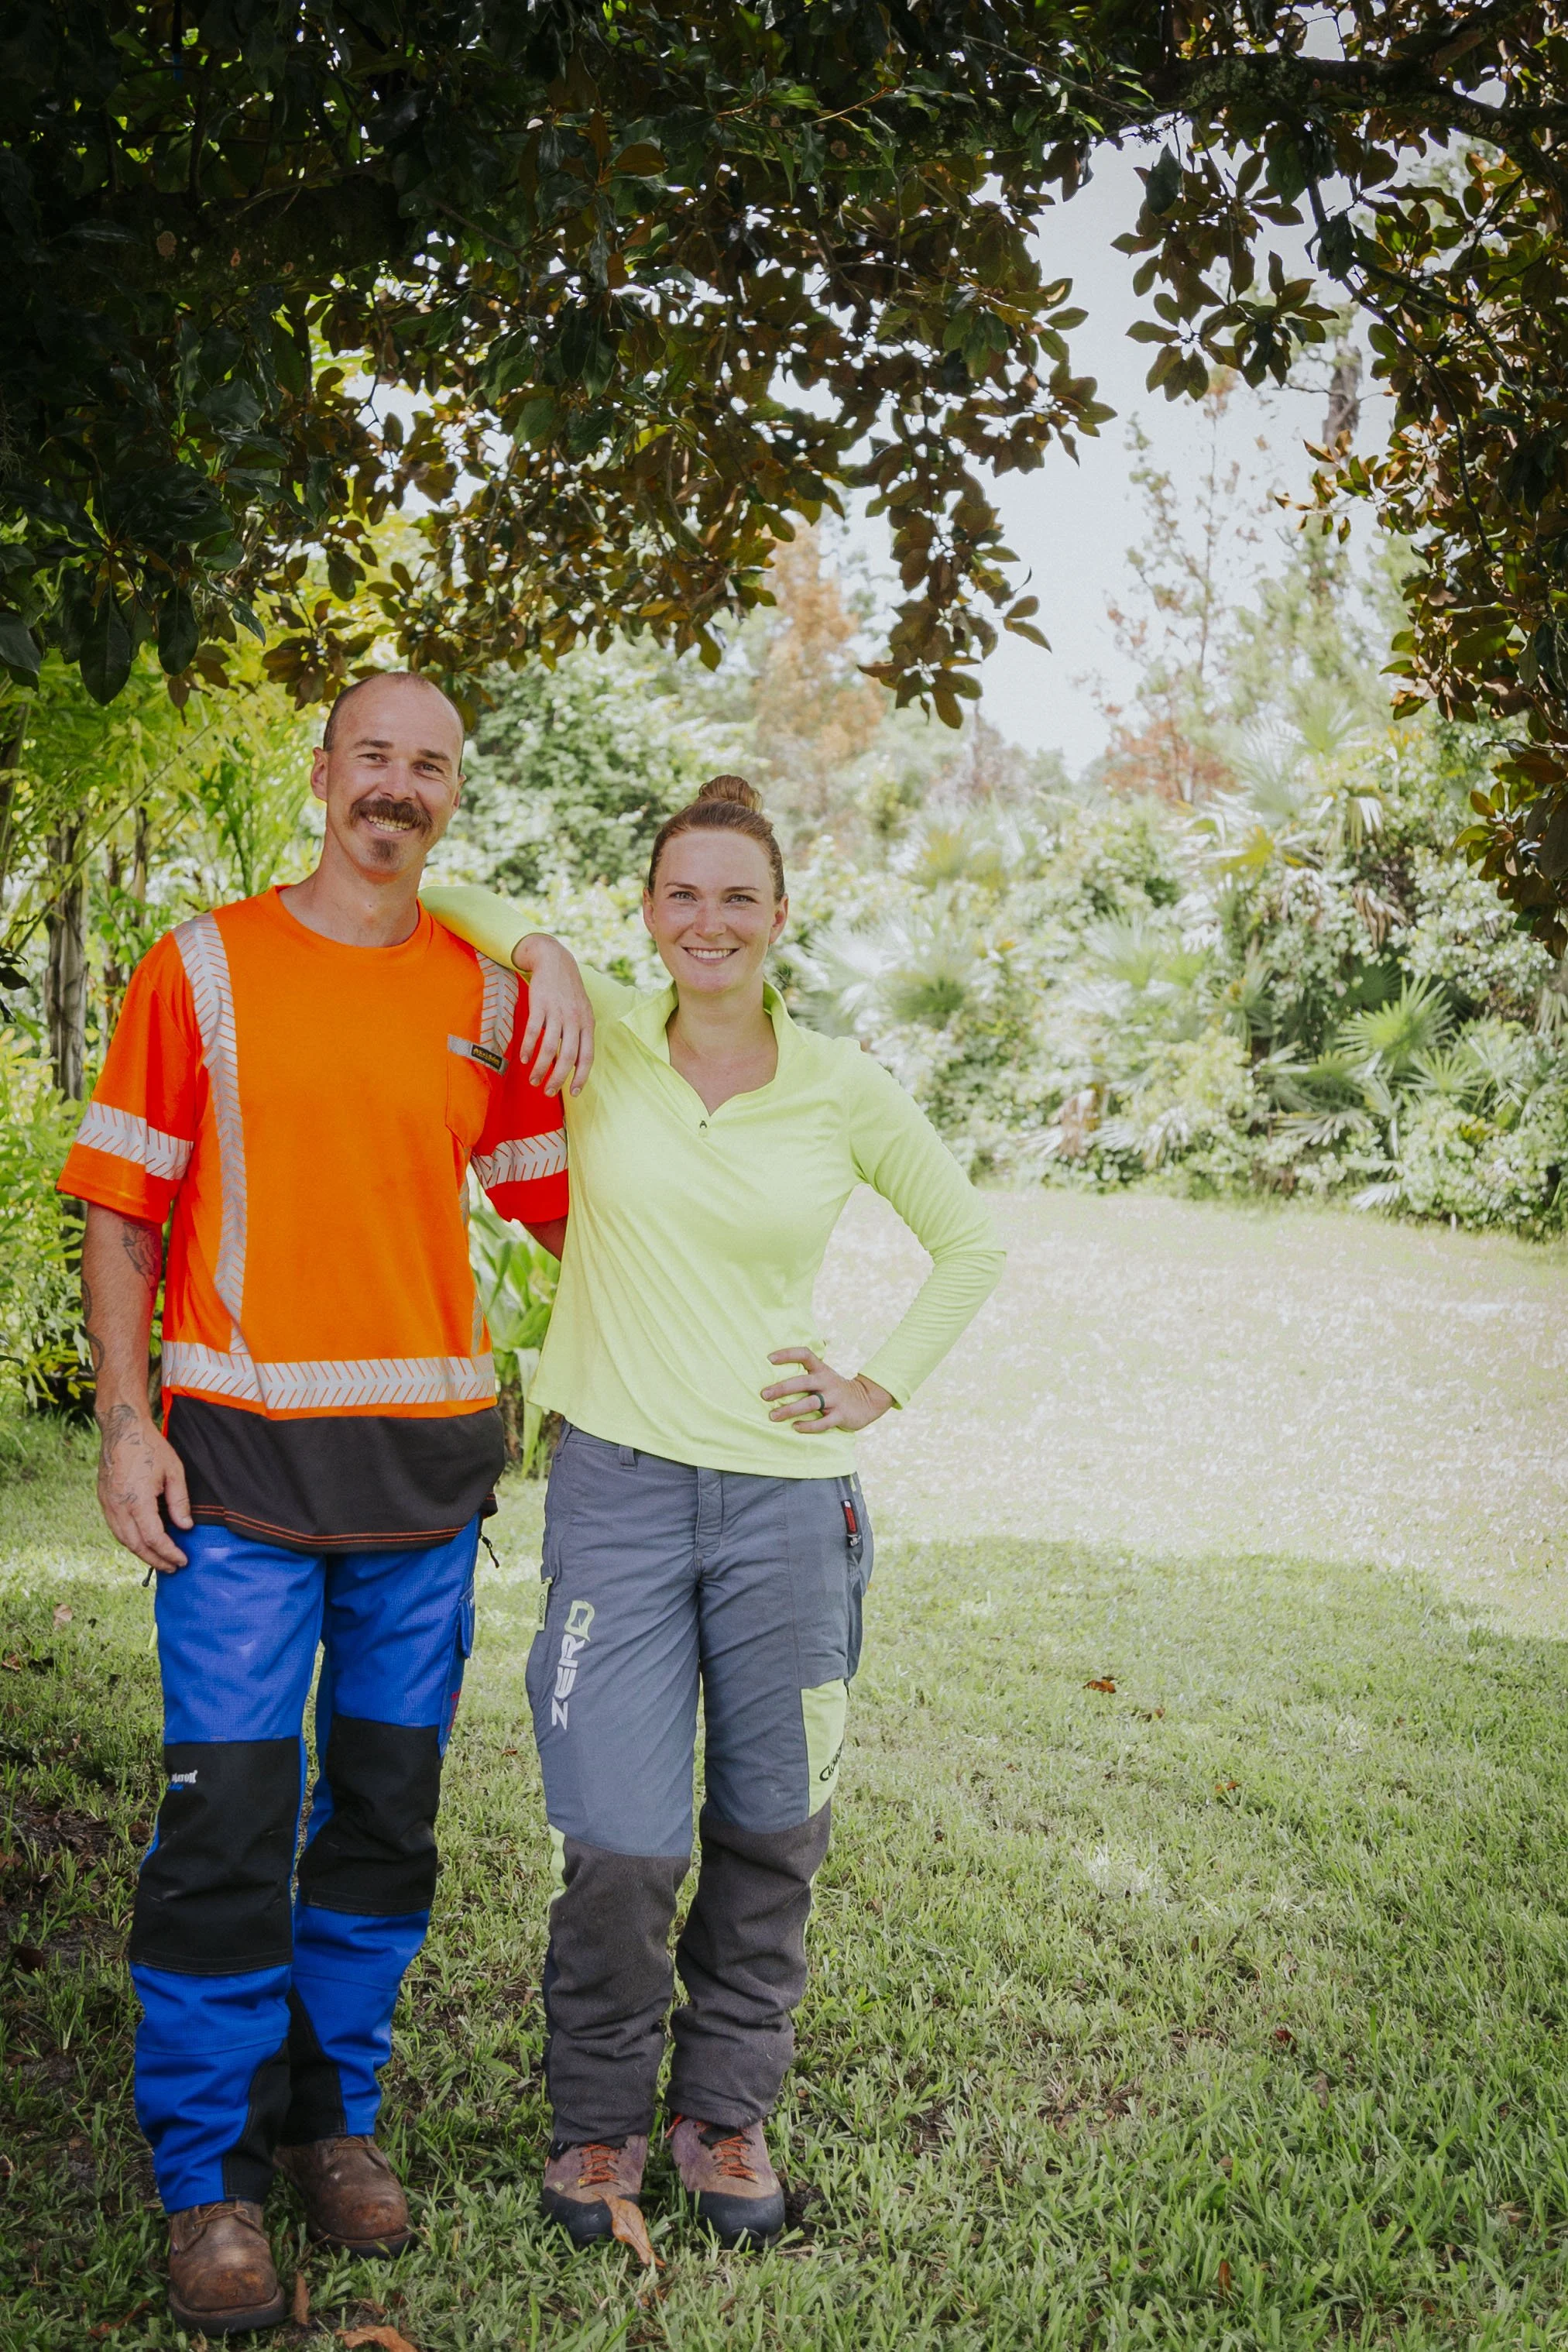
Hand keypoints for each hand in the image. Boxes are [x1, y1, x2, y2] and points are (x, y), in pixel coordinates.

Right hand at [96, 1403, 191, 1572]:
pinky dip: (130, 1540)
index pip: (154, 1538)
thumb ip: (179, 1502)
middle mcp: (119, 1506)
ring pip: (123, 1539)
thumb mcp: (174, 1471)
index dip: (169, 1553)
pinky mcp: (104, 1500)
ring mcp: (108, 1504)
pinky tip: (143, 1542)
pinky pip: (116, 1528)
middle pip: (136, 1545)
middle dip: (156, 1560)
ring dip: (141, 1553)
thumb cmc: (150, 1447)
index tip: (182, 1560)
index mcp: (137, 1501)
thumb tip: (185, 1527)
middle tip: (173, 1568)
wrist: (122, 1428)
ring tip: (159, 1559)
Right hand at [512, 933, 594, 1095]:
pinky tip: (523, 1059)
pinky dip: (528, 1048)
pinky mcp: (540, 1006)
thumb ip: (581, 1035)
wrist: (555, 961)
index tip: (573, 1093)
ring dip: (540, 1068)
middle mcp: (574, 1020)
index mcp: (587, 1024)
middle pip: (568, 1057)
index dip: (581, 1077)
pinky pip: (533, 1032)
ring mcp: (557, 1013)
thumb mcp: (583, 1012)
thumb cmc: (569, 992)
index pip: (587, 1057)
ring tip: (533, 1080)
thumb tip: (576, 1064)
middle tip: (547, 1092)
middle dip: (557, 1079)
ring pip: (549, 1048)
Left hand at [762, 1348, 893, 1435]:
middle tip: (764, 1395)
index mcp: (822, 1370)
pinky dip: (808, 1425)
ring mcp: (835, 1399)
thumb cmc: (835, 1388)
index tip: (769, 1359)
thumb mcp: (825, 1374)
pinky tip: (795, 1427)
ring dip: (790, 1410)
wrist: (868, 1400)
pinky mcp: (841, 1415)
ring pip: (810, 1404)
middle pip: (802, 1382)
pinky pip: (823, 1422)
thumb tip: (778, 1360)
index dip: (787, 1354)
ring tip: (773, 1416)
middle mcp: (827, 1382)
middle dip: (782, 1388)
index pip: (805, 1355)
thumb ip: (808, 1369)